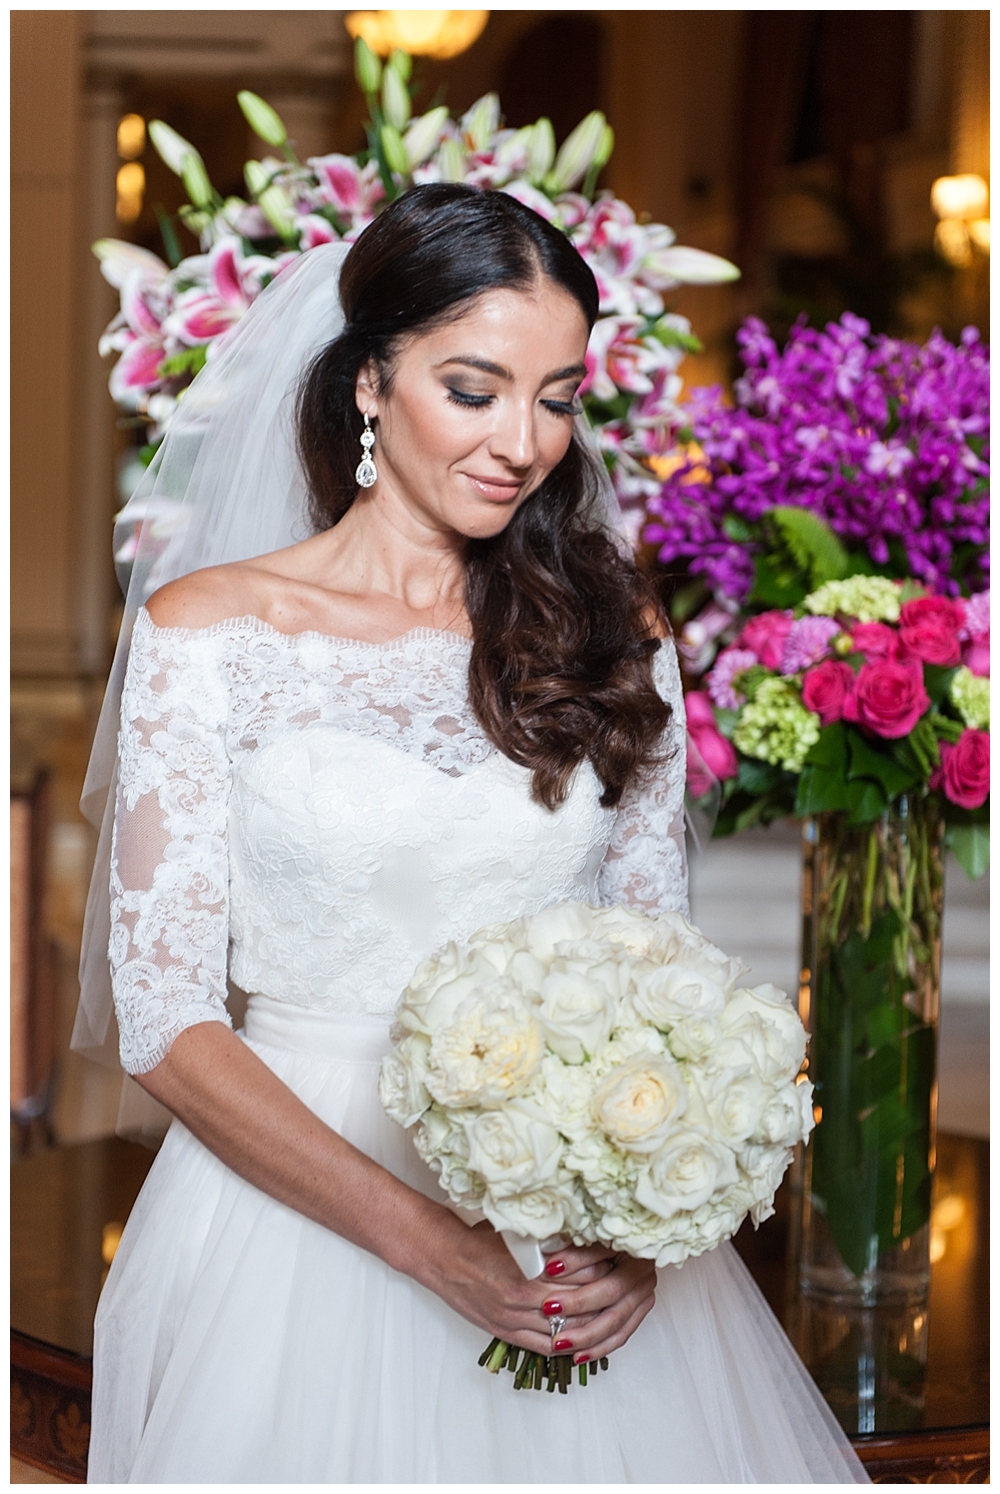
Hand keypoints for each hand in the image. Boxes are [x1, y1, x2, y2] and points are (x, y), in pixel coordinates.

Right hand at [419, 1219, 655, 1361]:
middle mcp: (523, 1299)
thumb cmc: (479, 1241)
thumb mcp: (517, 1234)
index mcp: (528, 1270)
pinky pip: (544, 1346)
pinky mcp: (507, 1332)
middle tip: (624, 1287)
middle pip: (577, 1304)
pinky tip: (582, 1339)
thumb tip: (584, 1234)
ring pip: (565, 1330)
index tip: (619, 1258)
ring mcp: (515, 1319)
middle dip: (603, 1296)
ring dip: (590, 1323)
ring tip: (611, 1312)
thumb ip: (548, 1241)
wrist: (443, 1258)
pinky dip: (566, 1344)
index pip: (580, 1274)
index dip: (603, 1266)